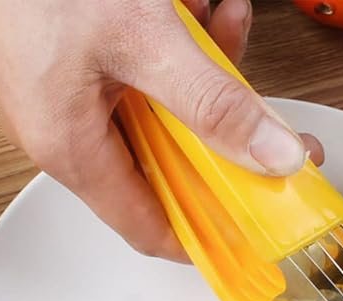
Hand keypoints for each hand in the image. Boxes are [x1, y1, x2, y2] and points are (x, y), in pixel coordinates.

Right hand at [0, 0, 323, 261]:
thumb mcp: (142, 38)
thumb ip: (212, 101)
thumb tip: (273, 155)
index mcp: (72, 151)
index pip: (151, 229)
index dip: (206, 236)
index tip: (253, 230)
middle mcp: (70, 137)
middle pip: (169, 171)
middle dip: (223, 142)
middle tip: (267, 128)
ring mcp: (76, 105)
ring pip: (164, 121)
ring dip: (206, 85)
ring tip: (226, 30)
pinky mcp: (84, 73)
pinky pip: (146, 84)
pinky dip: (182, 55)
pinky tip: (203, 13)